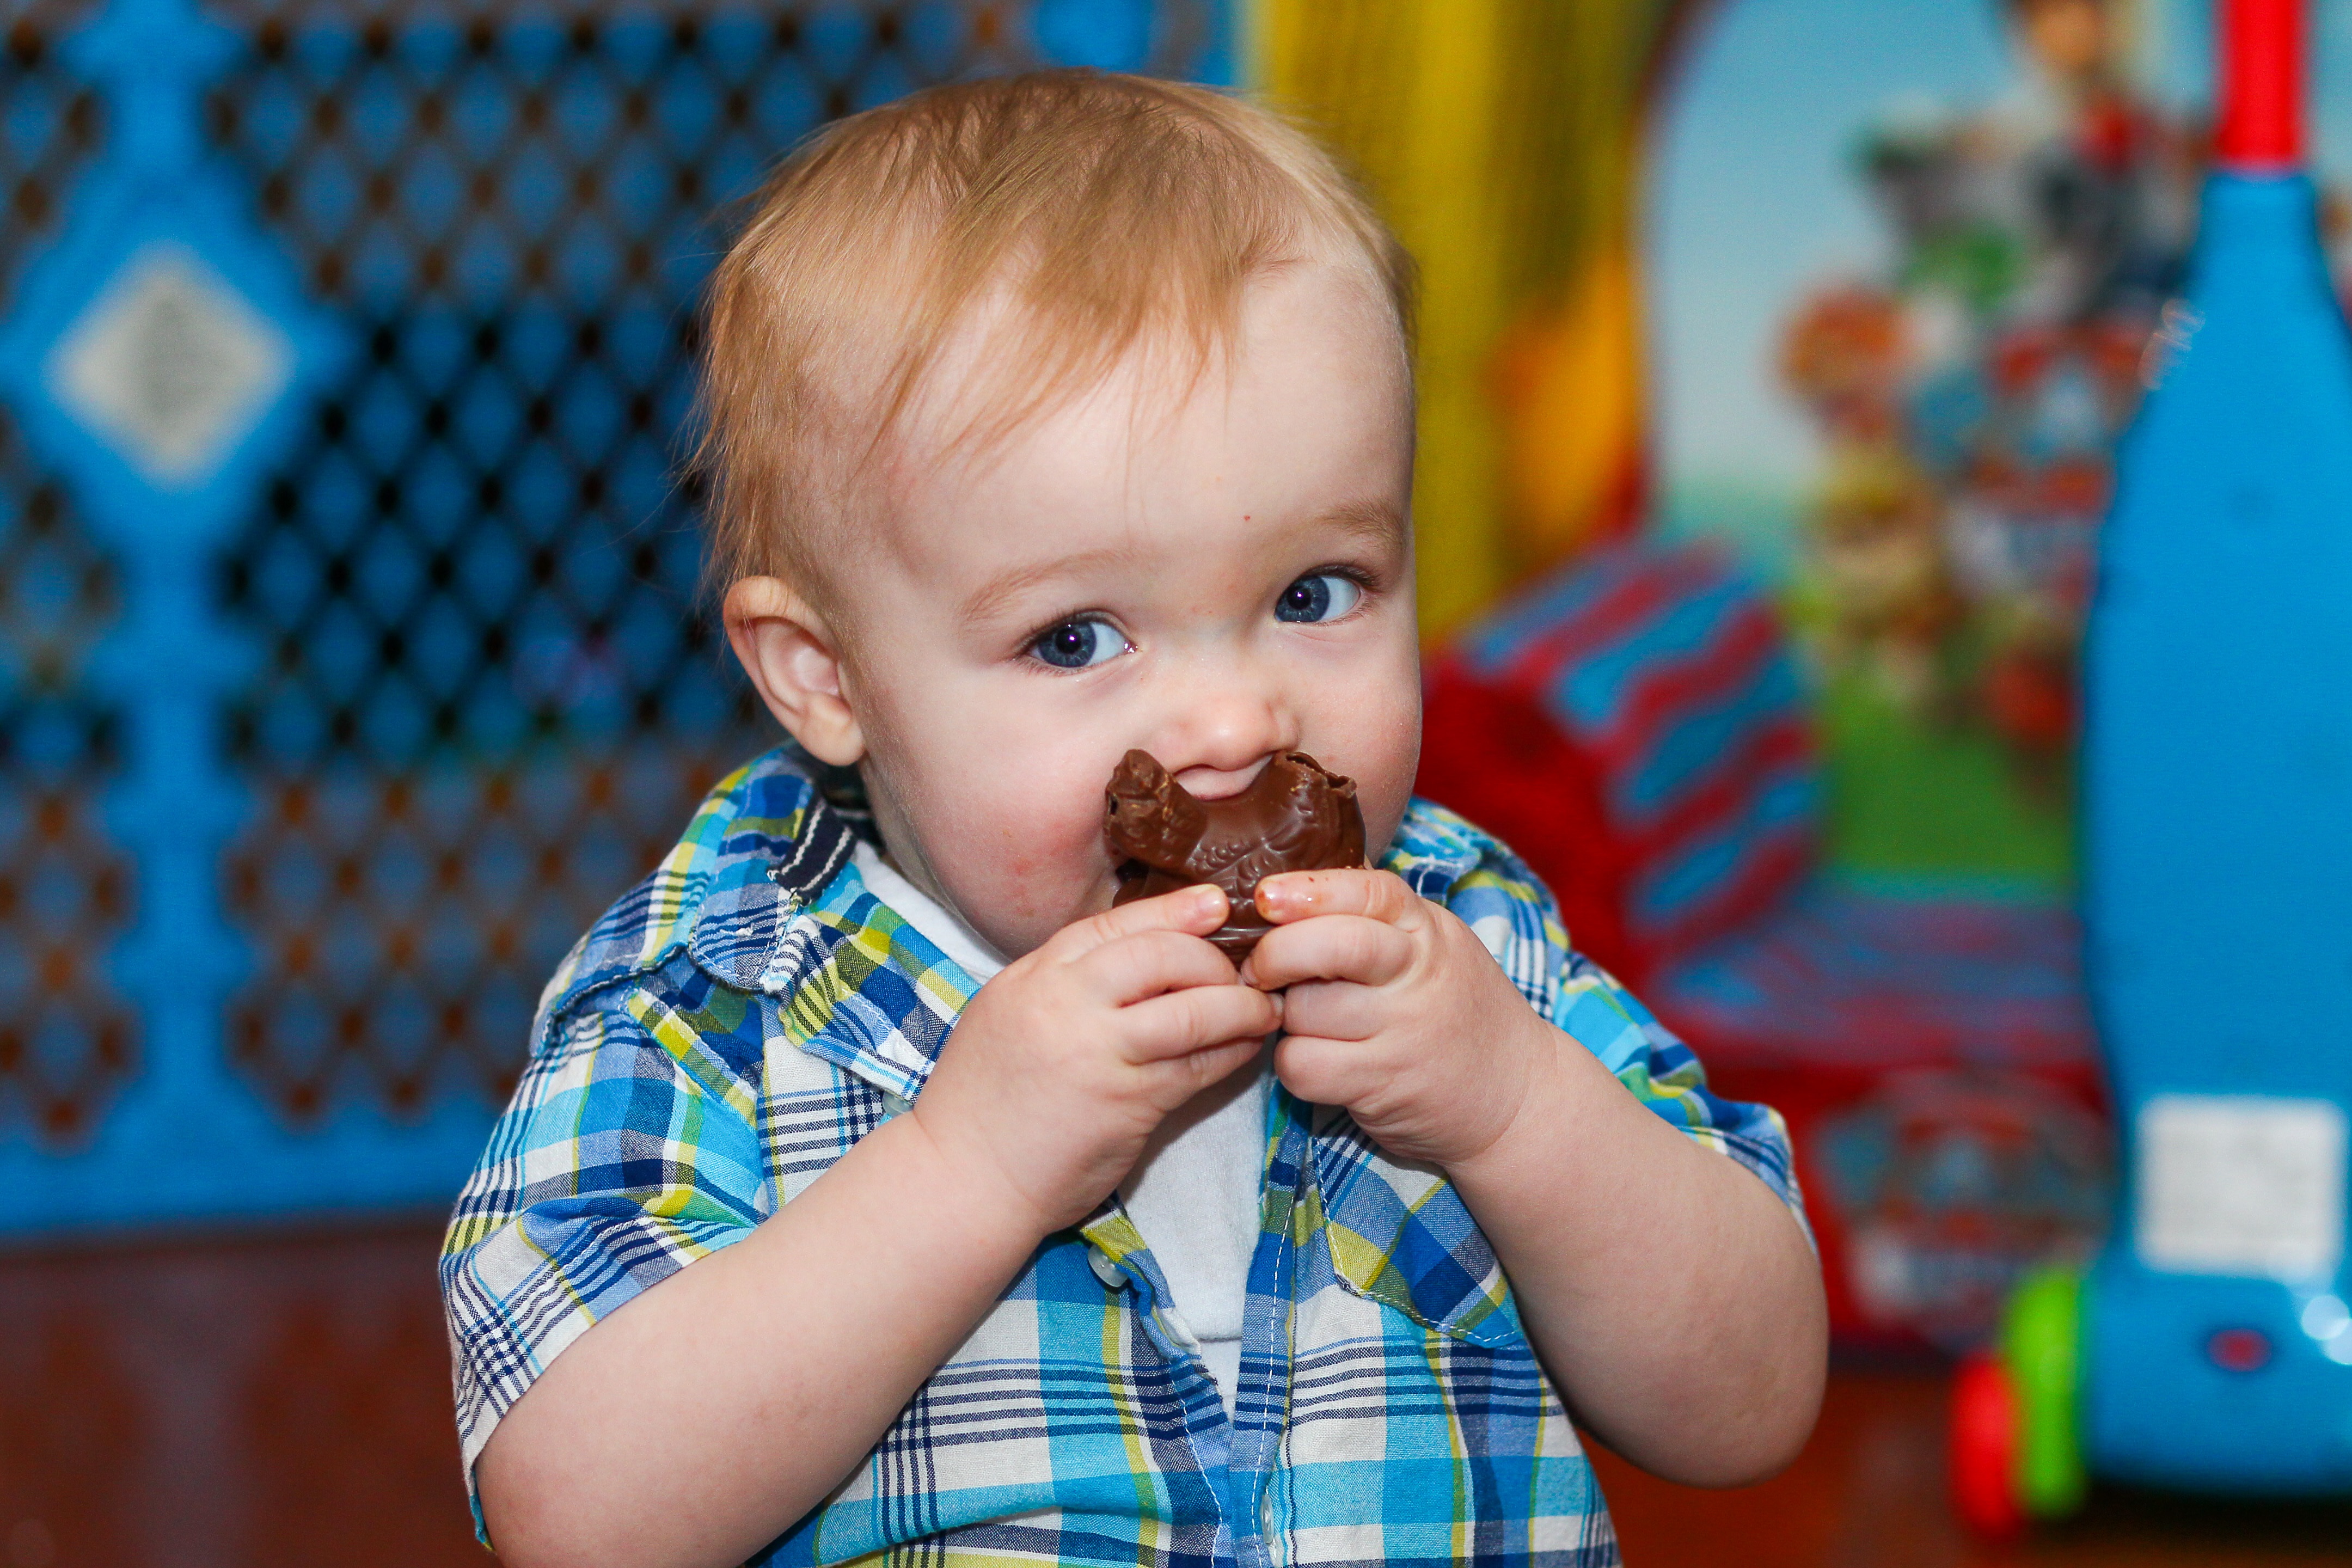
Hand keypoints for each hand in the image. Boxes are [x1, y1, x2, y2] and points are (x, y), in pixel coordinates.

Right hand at [909, 885, 1280, 1236]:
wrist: (961, 1180)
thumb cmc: (985, 1102)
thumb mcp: (1007, 1015)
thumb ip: (1062, 985)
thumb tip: (1136, 960)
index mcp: (1033, 976)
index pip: (1115, 923)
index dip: (1173, 911)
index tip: (1215, 905)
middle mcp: (1064, 1004)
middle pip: (1161, 954)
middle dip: (1213, 958)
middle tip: (1241, 971)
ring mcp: (1098, 1053)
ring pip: (1192, 1010)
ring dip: (1240, 1006)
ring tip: (1264, 1009)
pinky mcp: (1127, 1103)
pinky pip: (1197, 1066)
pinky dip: (1232, 1052)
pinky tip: (1246, 1048)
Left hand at [1244, 869, 1559, 1169]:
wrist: (1517, 1097)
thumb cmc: (1456, 1009)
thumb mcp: (1435, 943)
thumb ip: (1376, 913)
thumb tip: (1298, 875)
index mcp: (1427, 931)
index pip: (1370, 892)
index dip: (1311, 890)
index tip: (1266, 896)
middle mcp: (1419, 977)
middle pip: (1334, 946)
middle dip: (1278, 951)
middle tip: (1259, 968)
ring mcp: (1403, 1034)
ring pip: (1306, 1009)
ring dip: (1286, 1016)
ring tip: (1307, 1020)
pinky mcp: (1382, 1086)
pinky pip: (1303, 1064)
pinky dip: (1294, 1063)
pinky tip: (1316, 1059)